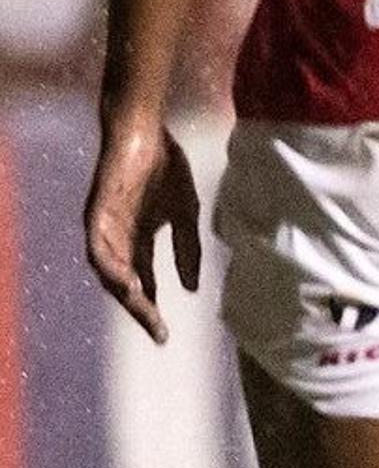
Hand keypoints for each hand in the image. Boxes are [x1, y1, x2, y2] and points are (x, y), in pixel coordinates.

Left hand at [84, 116, 201, 345]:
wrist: (144, 132)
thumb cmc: (165, 167)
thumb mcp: (187, 213)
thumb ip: (187, 249)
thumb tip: (192, 288)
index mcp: (139, 240)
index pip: (145, 283)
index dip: (154, 309)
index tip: (167, 335)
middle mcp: (118, 239)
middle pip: (126, 284)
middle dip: (141, 309)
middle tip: (158, 332)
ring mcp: (105, 226)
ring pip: (108, 270)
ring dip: (123, 292)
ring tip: (143, 310)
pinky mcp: (97, 212)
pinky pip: (99, 247)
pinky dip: (112, 266)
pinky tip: (128, 281)